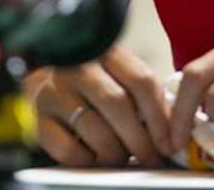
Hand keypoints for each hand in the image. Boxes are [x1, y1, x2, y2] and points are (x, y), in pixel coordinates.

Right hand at [21, 45, 172, 166]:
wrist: (51, 79)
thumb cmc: (101, 83)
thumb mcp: (125, 78)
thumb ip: (148, 98)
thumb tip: (174, 133)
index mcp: (109, 53)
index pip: (141, 81)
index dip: (160, 116)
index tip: (170, 142)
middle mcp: (79, 67)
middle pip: (117, 104)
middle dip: (140, 138)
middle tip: (151, 158)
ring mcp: (55, 91)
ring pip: (93, 128)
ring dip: (115, 152)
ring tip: (124, 158)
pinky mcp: (38, 117)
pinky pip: (67, 149)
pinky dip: (87, 160)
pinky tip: (95, 156)